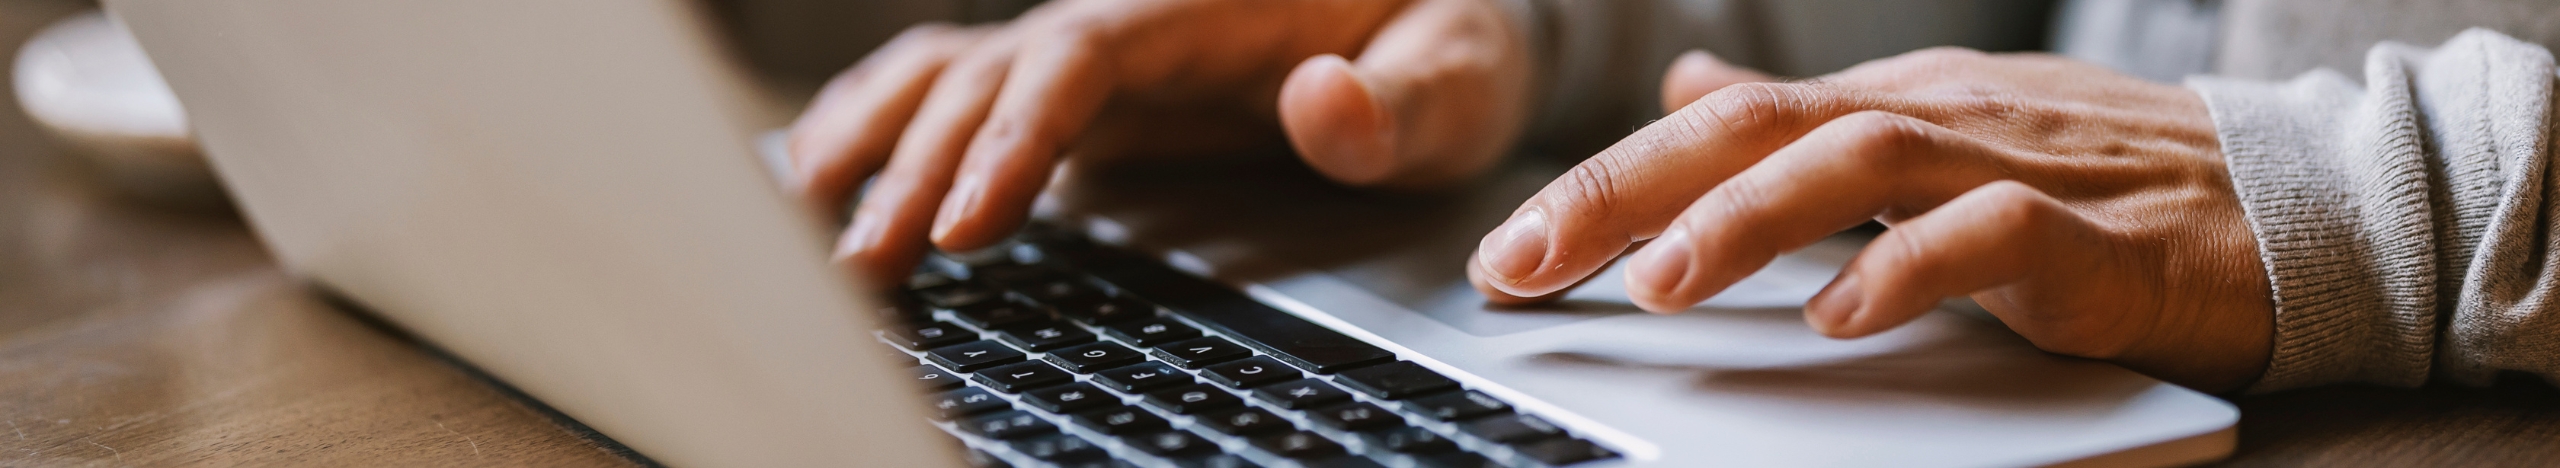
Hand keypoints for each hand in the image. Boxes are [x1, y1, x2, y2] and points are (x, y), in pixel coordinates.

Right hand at [788, 0, 1534, 288]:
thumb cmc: (1449, 42)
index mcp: (1200, 7)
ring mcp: (1096, 53)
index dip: (1011, 137)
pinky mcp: (1083, 93)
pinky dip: (882, 122)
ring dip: (873, 141)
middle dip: (916, 169)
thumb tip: (1319, 105)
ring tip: (804, 220)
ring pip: (949, 74)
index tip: (972, 227)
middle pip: (989, 76)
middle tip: (864, 269)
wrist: (1440, 18)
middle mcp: (1128, 19)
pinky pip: (960, 90)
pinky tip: (820, 172)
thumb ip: (1396, 101)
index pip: (1076, 59)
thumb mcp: (1459, 72)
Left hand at [1468, 48, 2272, 391]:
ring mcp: (2014, 169)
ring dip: (1746, 222)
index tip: (1507, 253)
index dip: (1605, 183)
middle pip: (1758, 129)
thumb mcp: (1929, 137)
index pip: (1719, 126)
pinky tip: (1842, 316)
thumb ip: (1805, 128)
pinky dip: (1910, 269)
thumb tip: (1688, 90)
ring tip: (1659, 284)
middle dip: (1627, 194)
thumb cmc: (2099, 184)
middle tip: (1526, 263)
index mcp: (1886, 103)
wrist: (2293, 204)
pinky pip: (1993, 239)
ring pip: (1859, 163)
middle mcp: (1936, 118)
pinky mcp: (2095, 238)